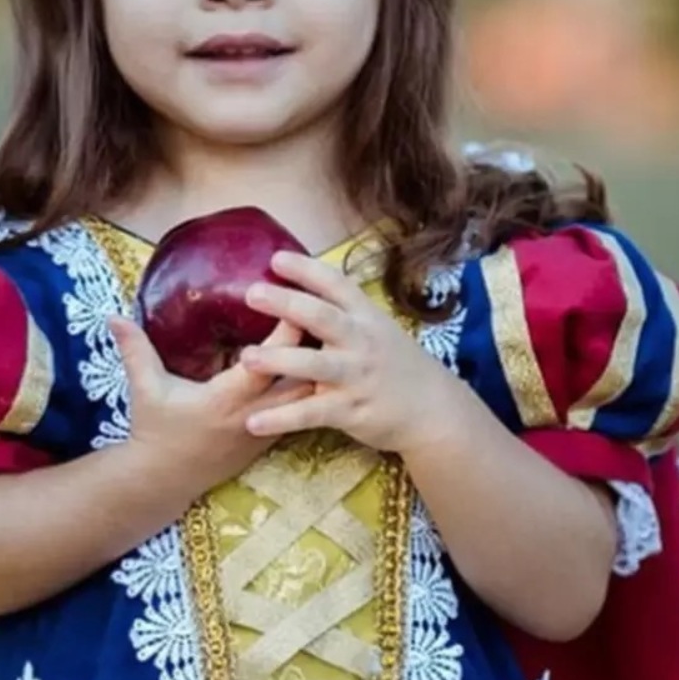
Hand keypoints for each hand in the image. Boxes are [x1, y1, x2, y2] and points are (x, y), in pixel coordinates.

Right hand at [111, 317, 311, 494]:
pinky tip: (314, 365)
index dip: (286, 331)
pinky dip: (309, 387)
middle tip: (319, 313)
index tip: (295, 300)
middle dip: (313, 347)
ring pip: (308, 397)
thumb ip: (135, 350)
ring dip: (316, 368)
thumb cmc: (155, 430)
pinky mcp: (269, 439)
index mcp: (225, 399)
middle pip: (301, 378)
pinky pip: (300, 411)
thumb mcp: (145, 389)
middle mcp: (252, 415)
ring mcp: (265, 430)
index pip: (268, 362)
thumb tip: (112, 315)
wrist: (163, 481)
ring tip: (323, 335)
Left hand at [239, 251, 456, 453]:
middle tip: (251, 293)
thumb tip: (301, 286)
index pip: (336, 284)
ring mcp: (356, 376)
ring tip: (245, 358)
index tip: (275, 258)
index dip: (306, 269)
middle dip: (287, 303)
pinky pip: (311, 414)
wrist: (434, 410)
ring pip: (314, 365)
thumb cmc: (395, 364)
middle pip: (322, 317)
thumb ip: (343, 311)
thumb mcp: (377, 329)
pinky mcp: (351, 410)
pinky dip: (281, 418)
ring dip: (279, 360)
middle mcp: (361, 341)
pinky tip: (252, 421)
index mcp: (365, 316)